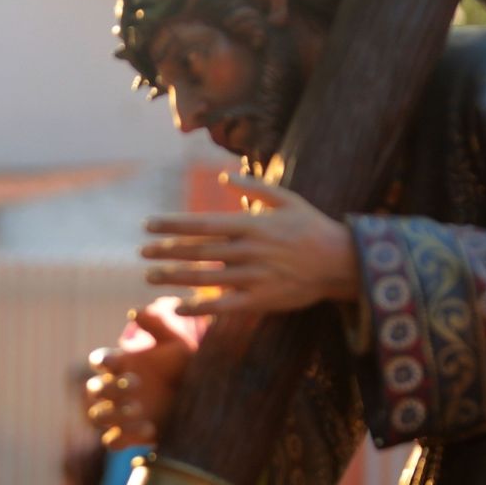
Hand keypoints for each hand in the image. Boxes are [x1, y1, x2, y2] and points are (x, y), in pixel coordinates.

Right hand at [85, 303, 196, 448]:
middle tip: (136, 384)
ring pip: (98, 417)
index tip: (120, 361)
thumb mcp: (177, 341)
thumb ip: (157, 324)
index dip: (103, 361)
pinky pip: (112, 441)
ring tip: (139, 409)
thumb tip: (135, 312)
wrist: (201, 395)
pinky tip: (149, 428)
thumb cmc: (185, 364)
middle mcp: (116, 389)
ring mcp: (121, 413)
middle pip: (95, 389)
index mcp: (122, 364)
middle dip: (110, 388)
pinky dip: (123, 436)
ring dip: (113, 414)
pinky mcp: (130, 435)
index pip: (100, 360)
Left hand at [141, 173, 359, 314]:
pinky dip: (200, 307)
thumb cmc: (313, 228)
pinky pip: (225, 305)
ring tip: (150, 276)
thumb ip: (253, 187)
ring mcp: (256, 276)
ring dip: (175, 277)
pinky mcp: (263, 300)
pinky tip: (178, 307)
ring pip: (207, 277)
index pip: (203, 223)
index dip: (173, 225)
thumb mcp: (287, 199)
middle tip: (141, 252)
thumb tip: (221, 177)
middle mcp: (250, 249)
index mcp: (253, 224)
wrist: (344, 262)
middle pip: (198, 250)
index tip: (148, 225)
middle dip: (166, 251)